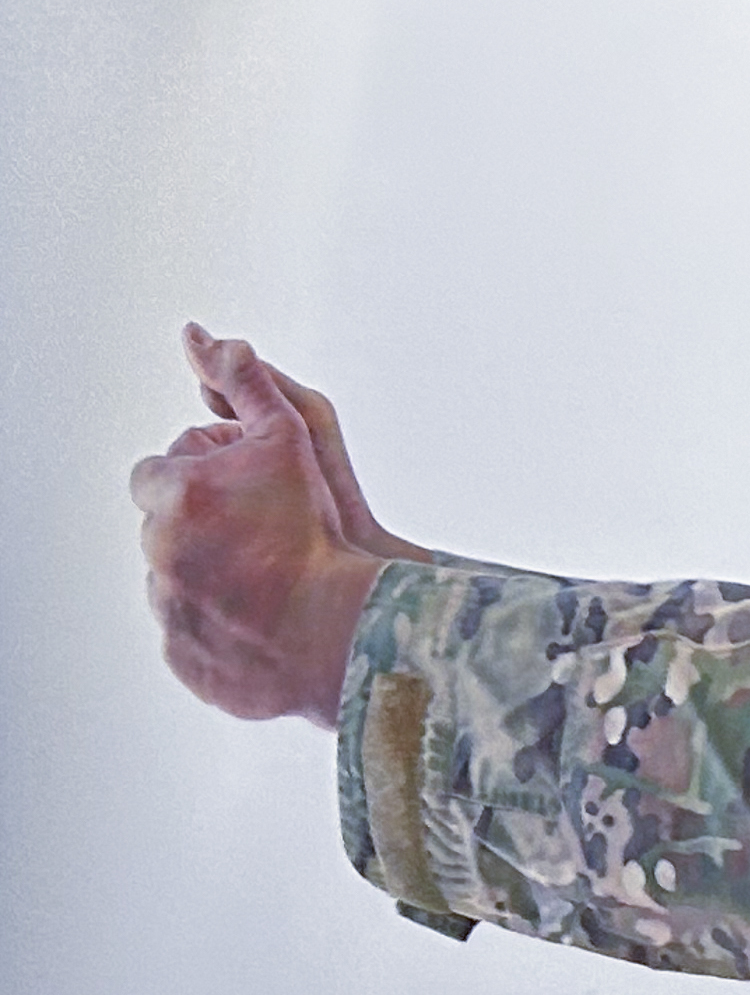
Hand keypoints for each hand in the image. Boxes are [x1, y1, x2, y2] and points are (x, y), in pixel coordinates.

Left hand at [132, 327, 392, 726]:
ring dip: (213, 574)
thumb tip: (200, 335)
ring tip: (274, 579)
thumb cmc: (324, 531)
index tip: (257, 490)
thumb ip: (246, 384)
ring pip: (177, 579)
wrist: (347, 631)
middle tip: (271, 533)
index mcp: (171, 495)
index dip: (212, 473)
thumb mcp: (293, 438)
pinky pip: (191, 635)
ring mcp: (167, 611)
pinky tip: (267, 620)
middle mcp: (157, 552)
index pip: (164, 468)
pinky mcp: (184, 659)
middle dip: (209, 523)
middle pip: (168, 525)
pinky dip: (221, 626)